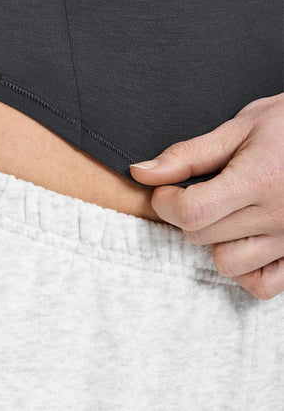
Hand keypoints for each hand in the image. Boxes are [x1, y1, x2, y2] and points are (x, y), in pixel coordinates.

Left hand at [129, 92, 283, 300]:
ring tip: (224, 212)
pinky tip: (243, 239)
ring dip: (214, 240)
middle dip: (185, 214)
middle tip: (195, 191)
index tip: (165, 189)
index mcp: (259, 179)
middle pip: (202, 235)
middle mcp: (278, 216)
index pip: (193, 211)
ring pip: (228, 264)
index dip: (166, 201)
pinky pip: (264, 285)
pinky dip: (246, 268)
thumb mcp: (239, 127)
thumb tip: (142, 172)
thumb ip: (188, 154)